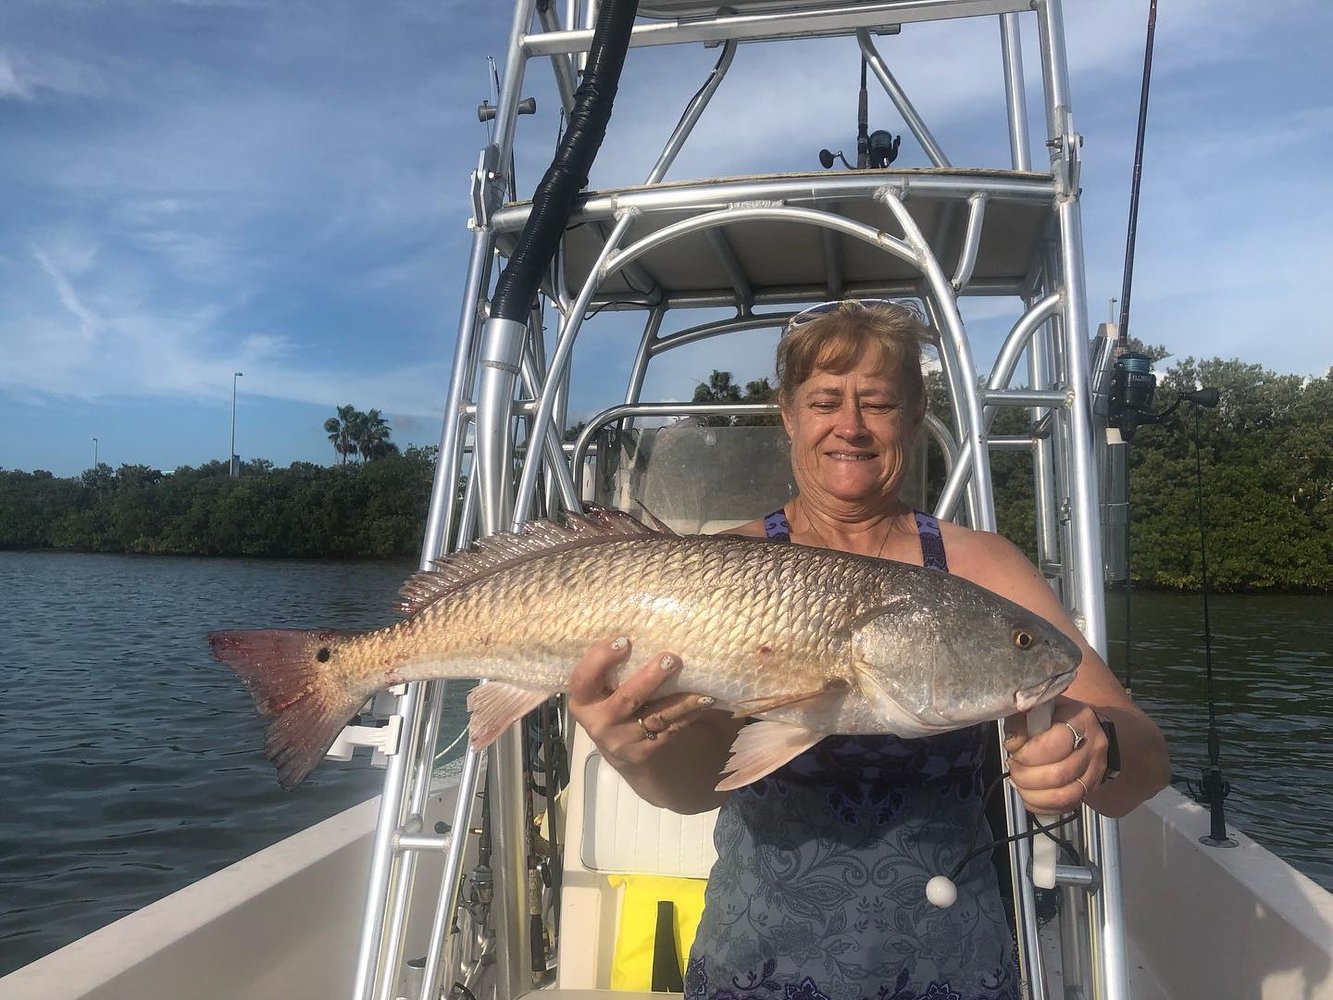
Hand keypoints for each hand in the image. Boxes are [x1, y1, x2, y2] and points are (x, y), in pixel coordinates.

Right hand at [566, 637, 715, 769]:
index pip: (583, 679)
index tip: (623, 640)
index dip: (600, 659)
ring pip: (657, 717)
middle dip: (650, 679)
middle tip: (671, 658)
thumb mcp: (600, 687)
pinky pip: (671, 729)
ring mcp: (623, 740)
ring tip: (701, 688)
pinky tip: (703, 702)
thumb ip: (611, 667)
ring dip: (682, 701)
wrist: (617, 745)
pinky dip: (689, 714)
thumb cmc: (609, 700)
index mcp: (583, 700)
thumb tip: (644, 627)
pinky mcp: (645, 751)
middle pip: (626, 699)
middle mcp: (599, 722)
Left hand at [1003, 696, 1108, 812]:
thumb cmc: (1056, 716)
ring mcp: (1095, 771)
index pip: (1054, 745)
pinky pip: (1066, 806)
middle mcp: (1093, 747)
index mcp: (1080, 721)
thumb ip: (1022, 720)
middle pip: (1058, 774)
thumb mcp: (1038, 708)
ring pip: (1063, 796)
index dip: (1028, 753)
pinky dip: (1041, 806)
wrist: (1085, 728)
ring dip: (1032, 794)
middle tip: (1013, 767)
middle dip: (1026, 776)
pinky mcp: (1091, 789)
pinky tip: (1028, 796)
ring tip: (1018, 782)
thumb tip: (1012, 741)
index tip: (1013, 749)